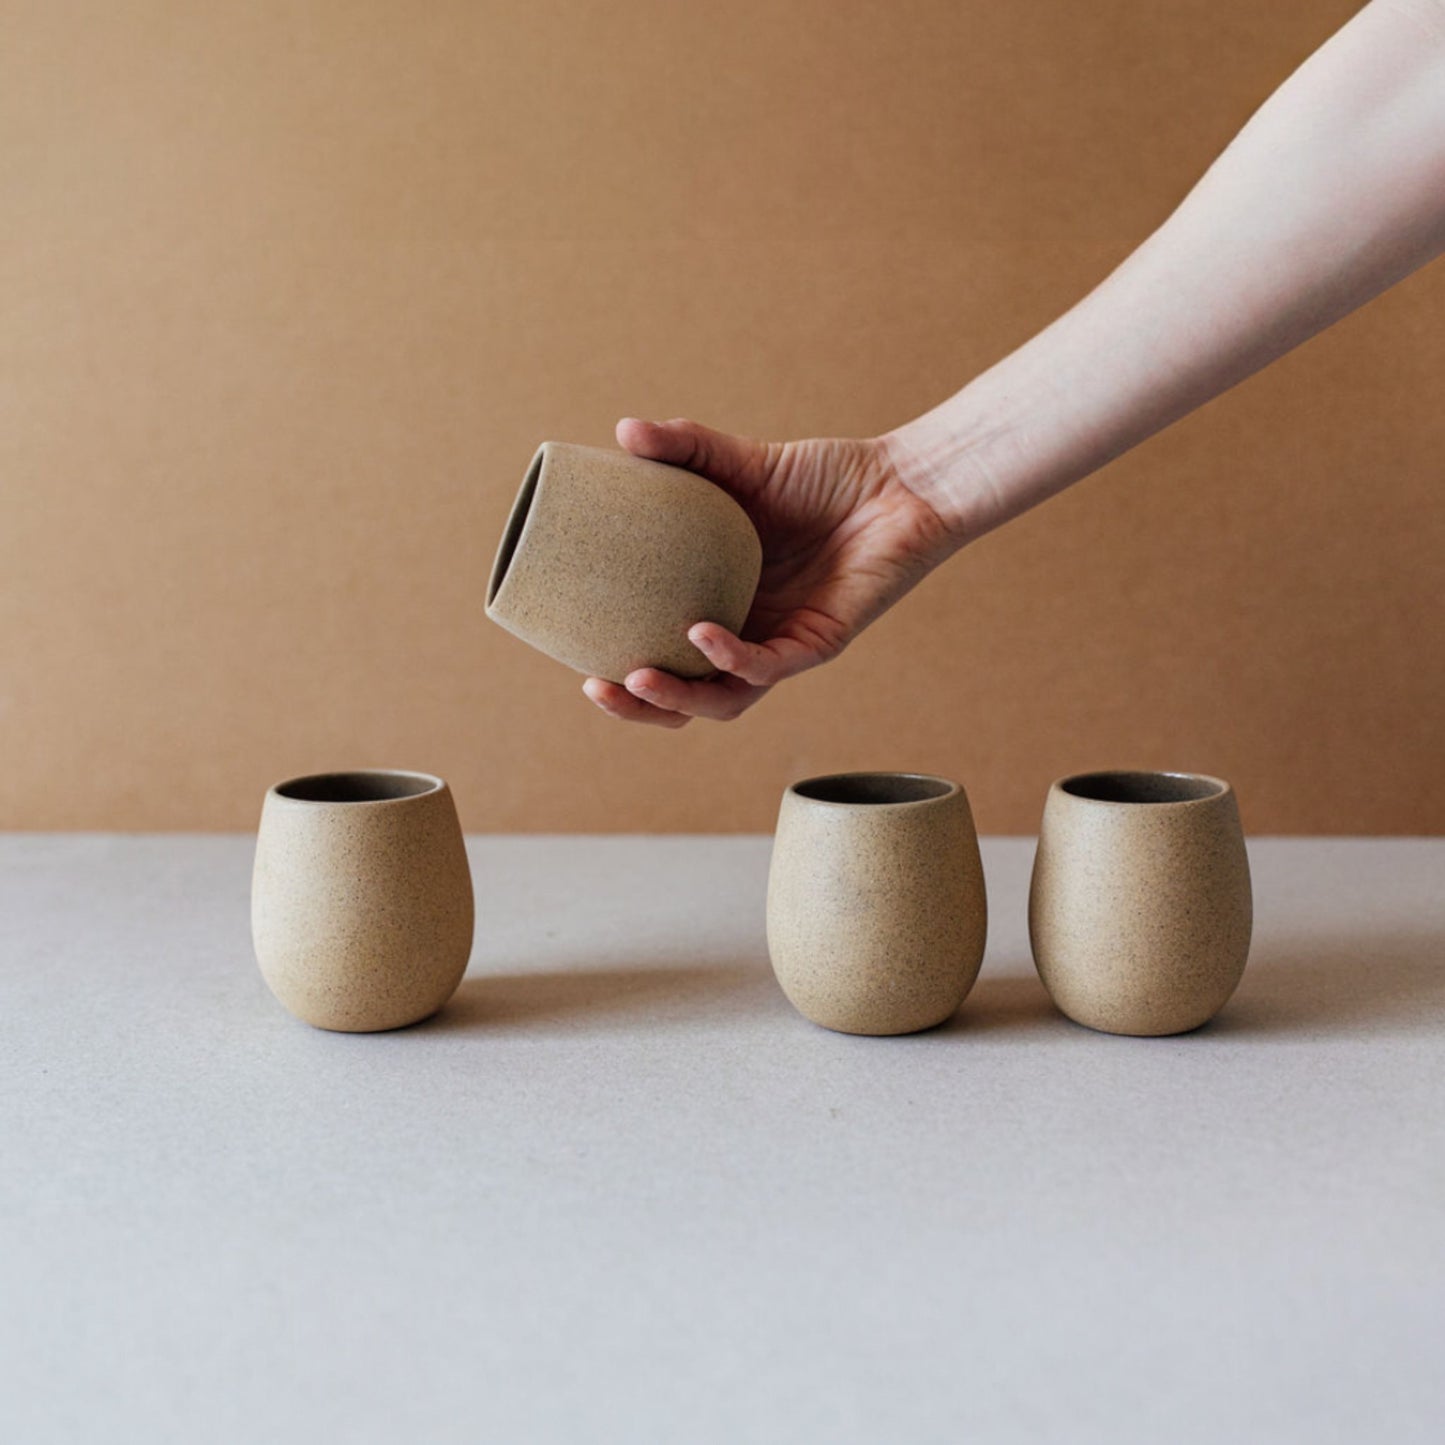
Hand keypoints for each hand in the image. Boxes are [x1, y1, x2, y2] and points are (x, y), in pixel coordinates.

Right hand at [582, 417, 964, 726]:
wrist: (900, 483)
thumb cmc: (825, 479)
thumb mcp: (744, 461)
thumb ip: (686, 449)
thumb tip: (623, 432)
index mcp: (720, 606)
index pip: (665, 658)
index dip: (624, 673)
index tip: (576, 658)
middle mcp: (748, 636)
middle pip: (687, 699)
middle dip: (639, 708)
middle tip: (596, 687)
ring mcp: (783, 645)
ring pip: (725, 701)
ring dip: (678, 700)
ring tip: (636, 680)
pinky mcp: (820, 642)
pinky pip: (769, 666)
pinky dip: (731, 657)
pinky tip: (700, 635)